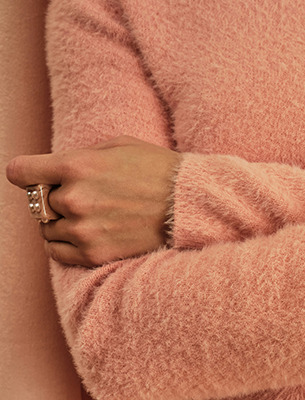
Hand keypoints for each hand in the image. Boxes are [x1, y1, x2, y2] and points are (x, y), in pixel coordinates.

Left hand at [6, 136, 180, 266]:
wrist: (189, 203)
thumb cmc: (157, 169)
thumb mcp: (119, 145)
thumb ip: (80, 156)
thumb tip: (53, 170)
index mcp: (76, 165)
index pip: (20, 172)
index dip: (27, 173)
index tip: (34, 177)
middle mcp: (73, 198)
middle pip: (38, 202)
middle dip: (55, 197)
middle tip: (86, 196)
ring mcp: (82, 229)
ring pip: (47, 228)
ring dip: (62, 222)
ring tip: (92, 216)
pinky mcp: (93, 254)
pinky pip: (57, 252)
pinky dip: (65, 244)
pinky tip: (86, 233)